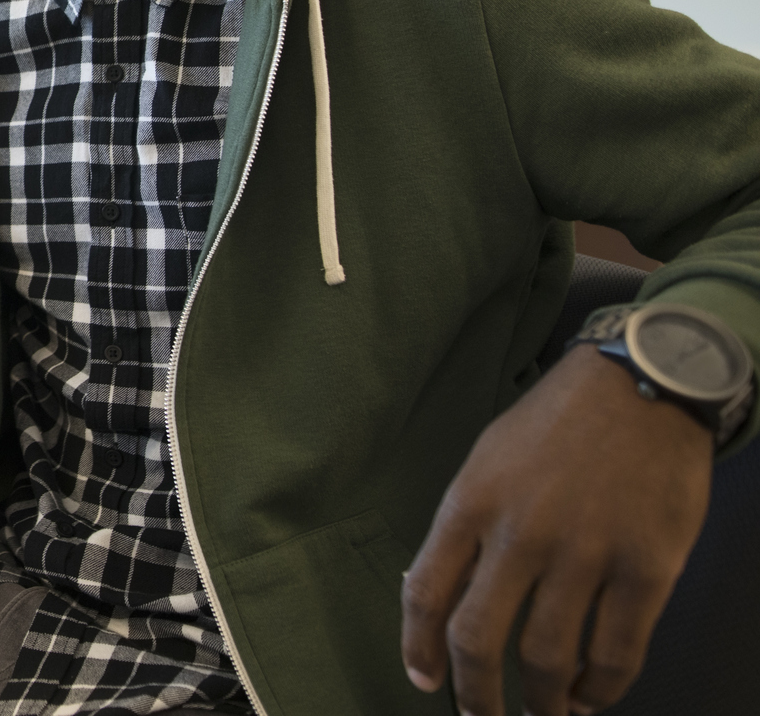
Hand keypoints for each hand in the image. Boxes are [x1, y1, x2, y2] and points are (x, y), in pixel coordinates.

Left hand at [401, 346, 712, 715]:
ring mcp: (585, 553)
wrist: (643, 385)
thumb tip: (439, 596)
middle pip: (480, 639)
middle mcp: (521, 533)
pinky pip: (618, 651)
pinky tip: (594, 697)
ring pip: (550, 658)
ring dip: (544, 701)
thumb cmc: (557, 424)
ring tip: (548, 713)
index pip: (427, 593)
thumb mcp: (489, 458)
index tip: (426, 681)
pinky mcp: (647, 567)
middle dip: (477, 695)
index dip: (420, 649)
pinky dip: (603, 689)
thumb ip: (466, 525)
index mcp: (471, 502)